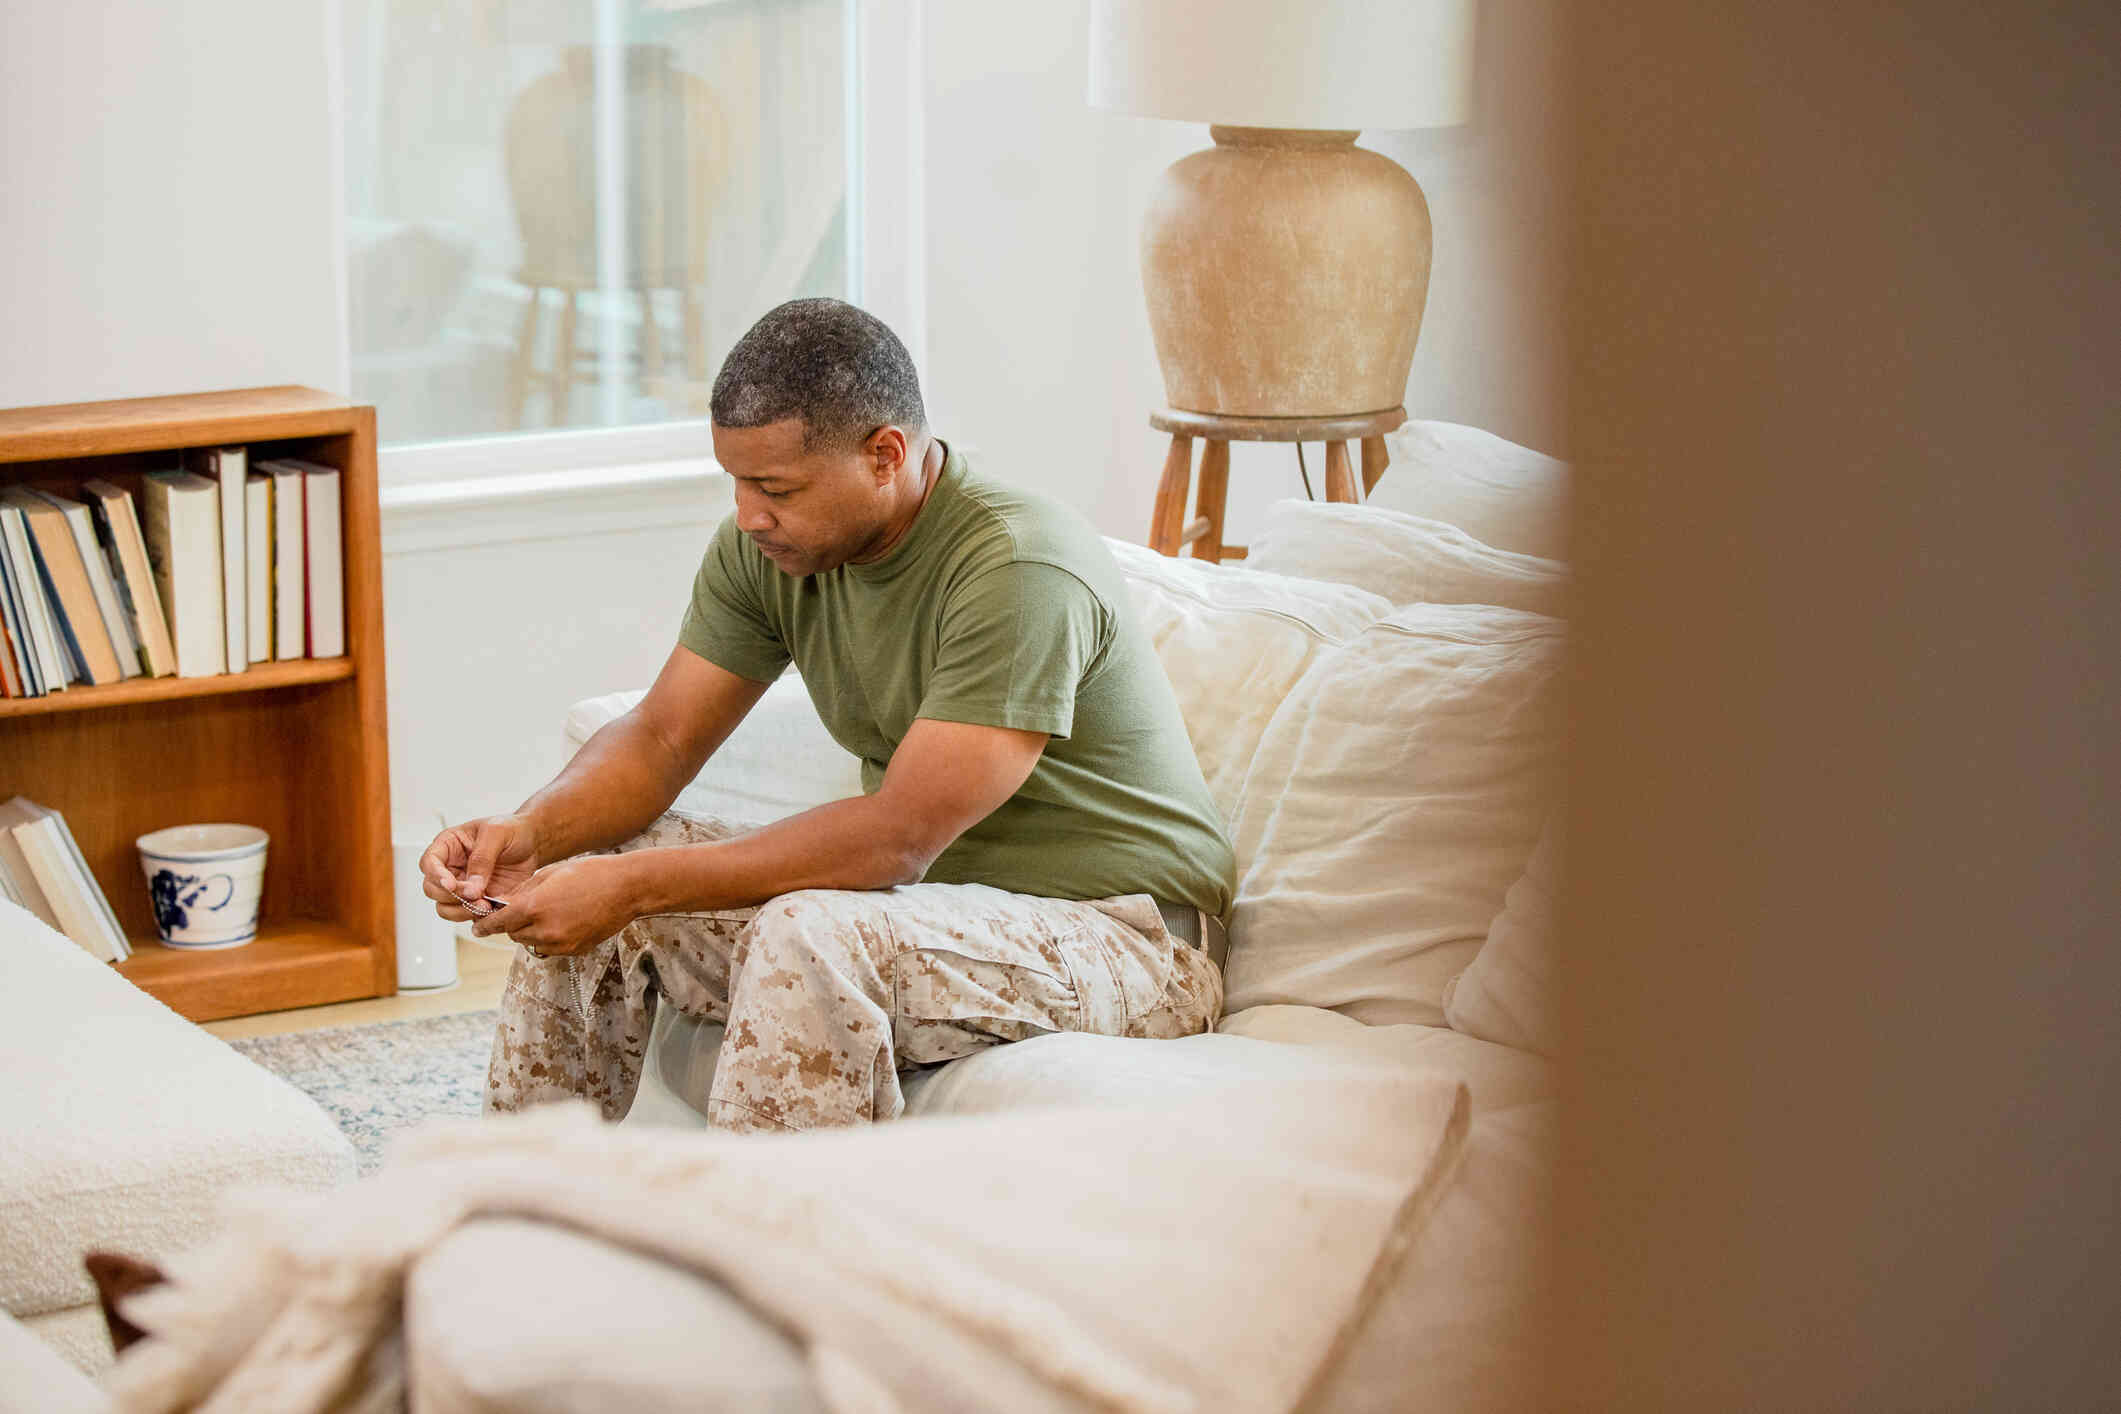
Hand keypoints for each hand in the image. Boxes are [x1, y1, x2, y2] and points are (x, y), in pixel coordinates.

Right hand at [421, 815, 543, 923]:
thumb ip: (483, 858)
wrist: (533, 844)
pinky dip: (476, 917)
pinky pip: (467, 916)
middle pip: (432, 890)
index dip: (435, 876)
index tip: (451, 884)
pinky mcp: (476, 901)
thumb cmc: (512, 830)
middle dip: (451, 896)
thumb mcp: (497, 832)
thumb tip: (472, 888)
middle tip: (475, 895)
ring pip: (445, 908)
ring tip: (485, 905)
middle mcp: (450, 868)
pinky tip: (493, 909)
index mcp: (448, 846)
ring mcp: (462, 887)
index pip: (428, 863)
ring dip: (461, 911)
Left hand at [468, 855, 640, 956]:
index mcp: (535, 907)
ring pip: (531, 942)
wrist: (628, 888)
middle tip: (519, 912)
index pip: (498, 922)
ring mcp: (561, 943)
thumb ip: (522, 893)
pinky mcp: (574, 950)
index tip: (477, 928)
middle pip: (513, 934)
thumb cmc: (591, 873)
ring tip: (546, 913)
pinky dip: (548, 937)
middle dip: (511, 924)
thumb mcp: (550, 874)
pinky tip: (563, 920)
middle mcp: (545, 929)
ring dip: (530, 931)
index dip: (485, 925)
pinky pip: (550, 947)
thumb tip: (503, 905)